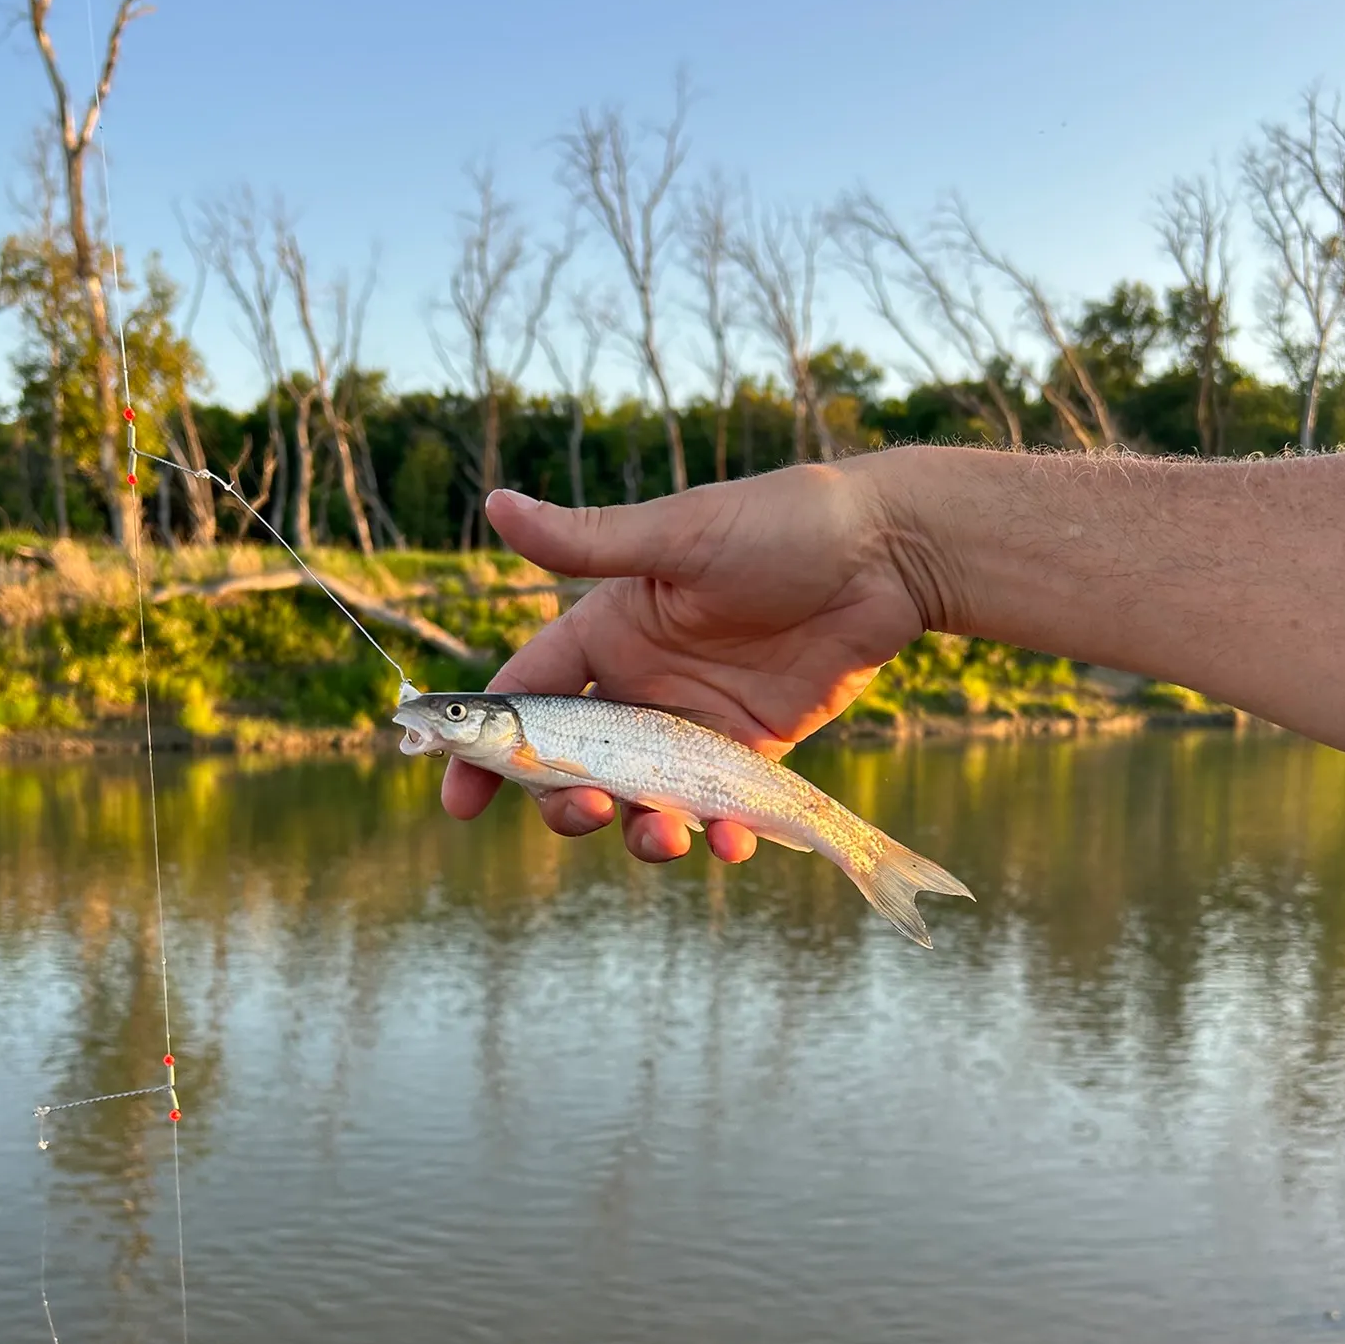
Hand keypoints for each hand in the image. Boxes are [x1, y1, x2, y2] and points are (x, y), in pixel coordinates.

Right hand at [439, 456, 930, 863]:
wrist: (888, 553)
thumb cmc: (779, 526)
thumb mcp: (676, 537)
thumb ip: (585, 542)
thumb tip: (494, 503)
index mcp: (610, 631)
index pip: (526, 696)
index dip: (486, 749)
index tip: (456, 801)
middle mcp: (643, 684)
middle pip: (575, 766)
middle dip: (565, 803)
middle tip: (588, 812)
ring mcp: (695, 723)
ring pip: (641, 801)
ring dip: (639, 831)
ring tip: (666, 835)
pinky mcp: (751, 751)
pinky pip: (716, 809)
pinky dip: (716, 835)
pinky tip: (730, 840)